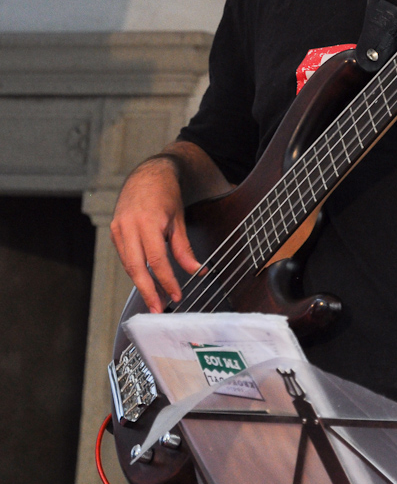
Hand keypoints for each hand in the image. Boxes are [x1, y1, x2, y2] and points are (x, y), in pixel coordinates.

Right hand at [110, 156, 201, 312]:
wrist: (147, 174)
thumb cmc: (165, 194)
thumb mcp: (179, 220)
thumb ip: (184, 248)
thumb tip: (196, 271)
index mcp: (148, 222)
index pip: (157, 260)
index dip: (166, 281)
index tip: (176, 295)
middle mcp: (129, 226)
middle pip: (137, 267)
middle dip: (148, 291)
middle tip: (158, 309)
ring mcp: (119, 228)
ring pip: (129, 264)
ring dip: (141, 284)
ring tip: (155, 300)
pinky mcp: (114, 230)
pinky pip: (125, 256)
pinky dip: (135, 269)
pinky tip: (146, 280)